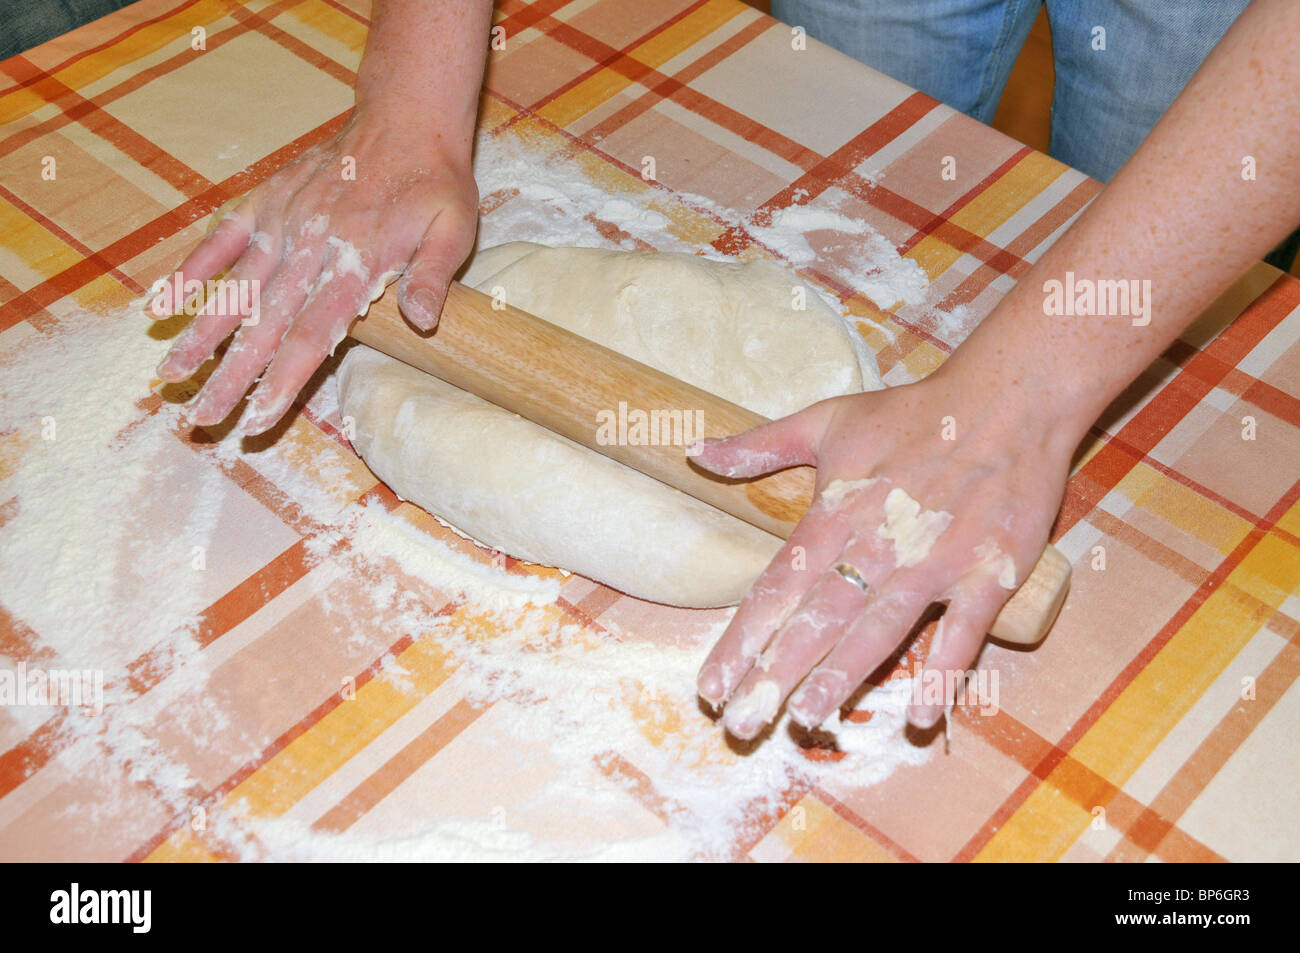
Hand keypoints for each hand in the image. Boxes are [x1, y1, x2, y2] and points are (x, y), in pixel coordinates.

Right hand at [152, 110, 477, 433]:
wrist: (406, 117)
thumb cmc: (434, 182)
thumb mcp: (453, 228)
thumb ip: (434, 275)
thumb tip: (424, 322)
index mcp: (357, 264)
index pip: (312, 335)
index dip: (284, 380)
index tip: (256, 420)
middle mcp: (311, 247)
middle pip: (265, 324)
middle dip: (232, 375)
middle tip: (201, 418)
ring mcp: (284, 222)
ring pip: (235, 287)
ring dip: (202, 333)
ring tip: (170, 373)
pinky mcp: (267, 200)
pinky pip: (222, 238)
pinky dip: (191, 270)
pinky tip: (161, 304)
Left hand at [692, 359, 1082, 737]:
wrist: (1010, 397)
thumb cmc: (913, 412)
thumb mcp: (827, 418)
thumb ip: (761, 445)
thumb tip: (696, 452)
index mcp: (835, 510)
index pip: (778, 586)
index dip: (743, 639)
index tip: (710, 686)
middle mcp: (879, 541)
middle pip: (819, 618)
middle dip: (777, 674)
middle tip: (742, 726)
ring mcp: (936, 560)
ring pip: (880, 629)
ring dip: (844, 677)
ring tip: (808, 722)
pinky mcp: (990, 571)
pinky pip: (964, 632)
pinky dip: (944, 673)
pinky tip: (922, 718)